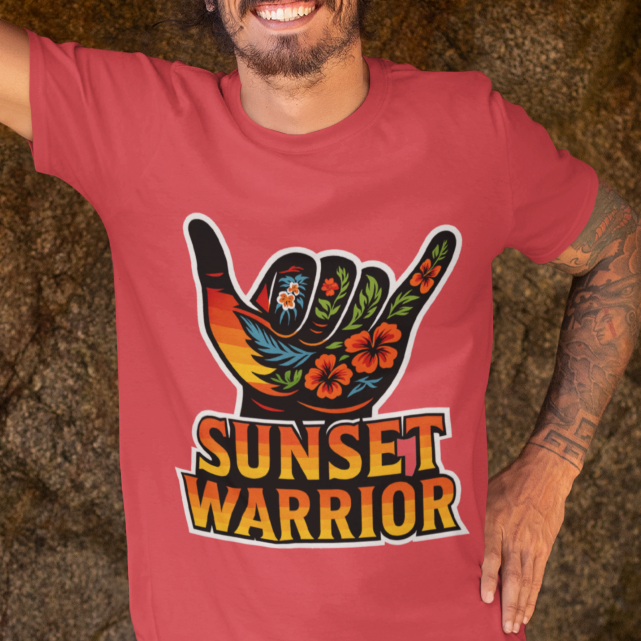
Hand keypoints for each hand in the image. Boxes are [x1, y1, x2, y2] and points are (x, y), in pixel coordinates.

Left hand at [187, 216, 457, 422]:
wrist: (289, 419)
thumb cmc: (255, 369)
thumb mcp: (224, 319)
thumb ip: (213, 272)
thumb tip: (194, 221)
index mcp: (299, 276)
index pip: (307, 261)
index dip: (290, 297)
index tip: (274, 328)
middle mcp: (332, 287)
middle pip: (340, 267)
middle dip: (321, 311)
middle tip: (306, 347)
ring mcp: (363, 307)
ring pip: (371, 282)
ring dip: (352, 317)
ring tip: (332, 351)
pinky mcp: (392, 330)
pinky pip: (416, 292)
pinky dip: (433, 267)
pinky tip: (445, 238)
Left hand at [480, 444, 574, 634]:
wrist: (545, 473)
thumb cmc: (506, 484)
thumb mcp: (484, 497)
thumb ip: (472, 522)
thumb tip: (449, 544)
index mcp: (496, 523)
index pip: (493, 555)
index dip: (490, 578)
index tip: (486, 599)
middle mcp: (515, 537)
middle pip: (512, 575)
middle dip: (508, 603)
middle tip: (504, 628)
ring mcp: (532, 545)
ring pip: (526, 581)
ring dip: (521, 606)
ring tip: (515, 628)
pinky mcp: (543, 548)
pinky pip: (538, 577)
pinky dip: (532, 597)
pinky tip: (527, 614)